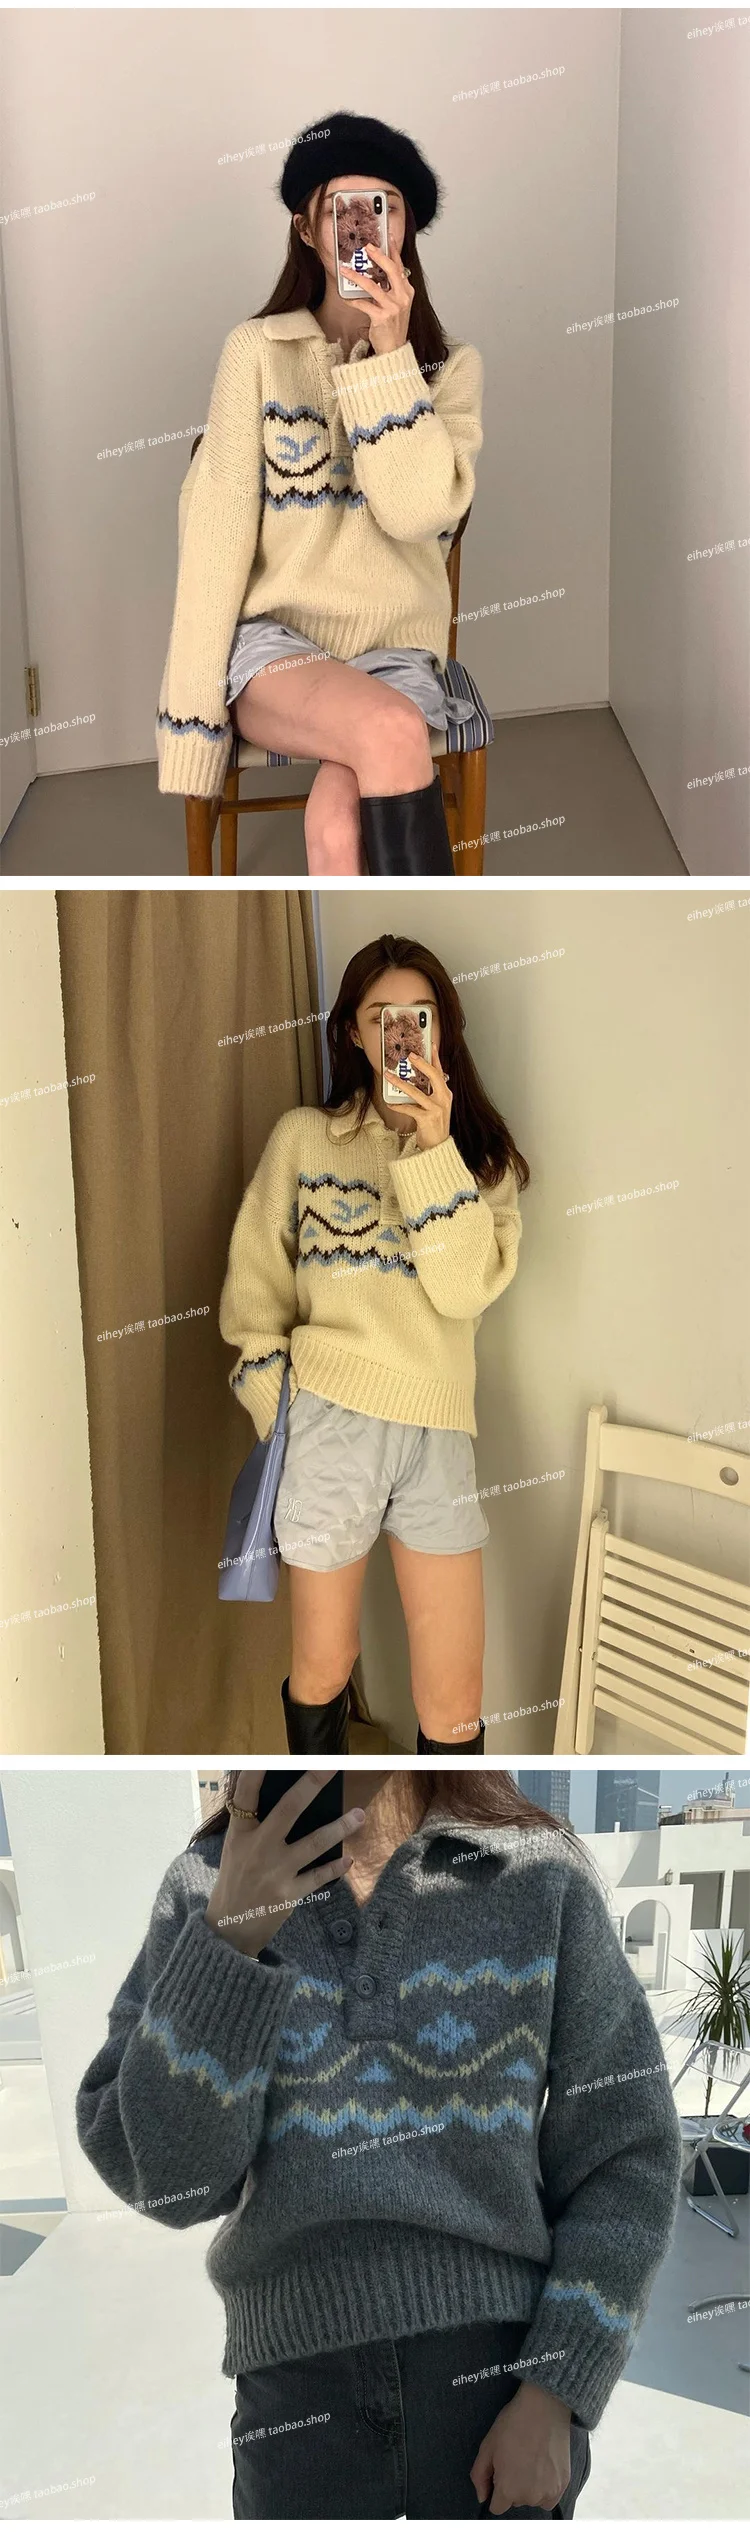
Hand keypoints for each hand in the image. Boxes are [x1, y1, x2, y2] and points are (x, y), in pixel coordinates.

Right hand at [204, 1770, 364, 1958]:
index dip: (256, 1773)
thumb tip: (285, 1796)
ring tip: (360, 1814)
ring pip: (313, 1843)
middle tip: (332, 1767)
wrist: (228, 1928)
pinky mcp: (289, 1893)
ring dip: (340, 1827)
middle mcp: (258, 1848)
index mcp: (240, 1834)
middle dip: (311, 1785)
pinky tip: (348, 1859)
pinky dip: (335, 1867)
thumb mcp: (235, 1849)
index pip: (246, 1796)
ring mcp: (275, 1871)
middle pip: (288, 1810)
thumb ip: (254, 1825)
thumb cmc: (235, 1879)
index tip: (272, 1752)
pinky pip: (318, 1876)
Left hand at [339, 241, 413, 353]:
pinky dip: (353, 301)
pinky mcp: (381, 317)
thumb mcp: (396, 304)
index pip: (400, 266)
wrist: (395, 349)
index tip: (386, 237)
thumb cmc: (393, 327)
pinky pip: (363, 304)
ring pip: (372, 286)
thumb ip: (390, 289)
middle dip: (378, 255)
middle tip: (367, 247)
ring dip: (356, 276)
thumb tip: (377, 273)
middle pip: (390, 270)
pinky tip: (346, 298)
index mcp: (407, 291)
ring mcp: (393, 307)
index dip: (393, 250)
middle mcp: (402, 297)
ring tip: (345, 270)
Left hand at [383, 1047, 452, 1151]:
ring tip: (389, 1077)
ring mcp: (436, 1109)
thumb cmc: (435, 1125)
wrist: (438, 1146)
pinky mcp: (427, 1118)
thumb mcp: (436, 1106)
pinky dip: (398, 1106)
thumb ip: (430, 1093)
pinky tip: (390, 1103)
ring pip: (416, 1092)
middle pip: (433, 1076)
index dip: (436, 1058)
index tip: (430, 1045)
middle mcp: (443, 1099)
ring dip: (400, 1083)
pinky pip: (409, 1109)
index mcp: (446, 1094)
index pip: (441, 1072)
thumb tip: (415, 1080)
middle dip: (422, 1064)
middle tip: (410, 1056)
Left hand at [471, 2383, 571, 2517]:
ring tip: (530, 2460)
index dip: (496, 2489)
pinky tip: (542, 2469)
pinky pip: (549, 2499)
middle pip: (515, 2501)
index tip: (500, 2472)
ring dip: (529, 2487)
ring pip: (532, 2499)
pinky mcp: (563, 2484)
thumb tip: (483, 2497)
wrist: (544, 2407)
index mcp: (508, 2489)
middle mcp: (529, 2496)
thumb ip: (479, 2476)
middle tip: (516, 2458)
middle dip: (512, 2485)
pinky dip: (545, 2489)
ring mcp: (548, 2492)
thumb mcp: (487, 2446)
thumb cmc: (513, 2424)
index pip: (497, 2507)